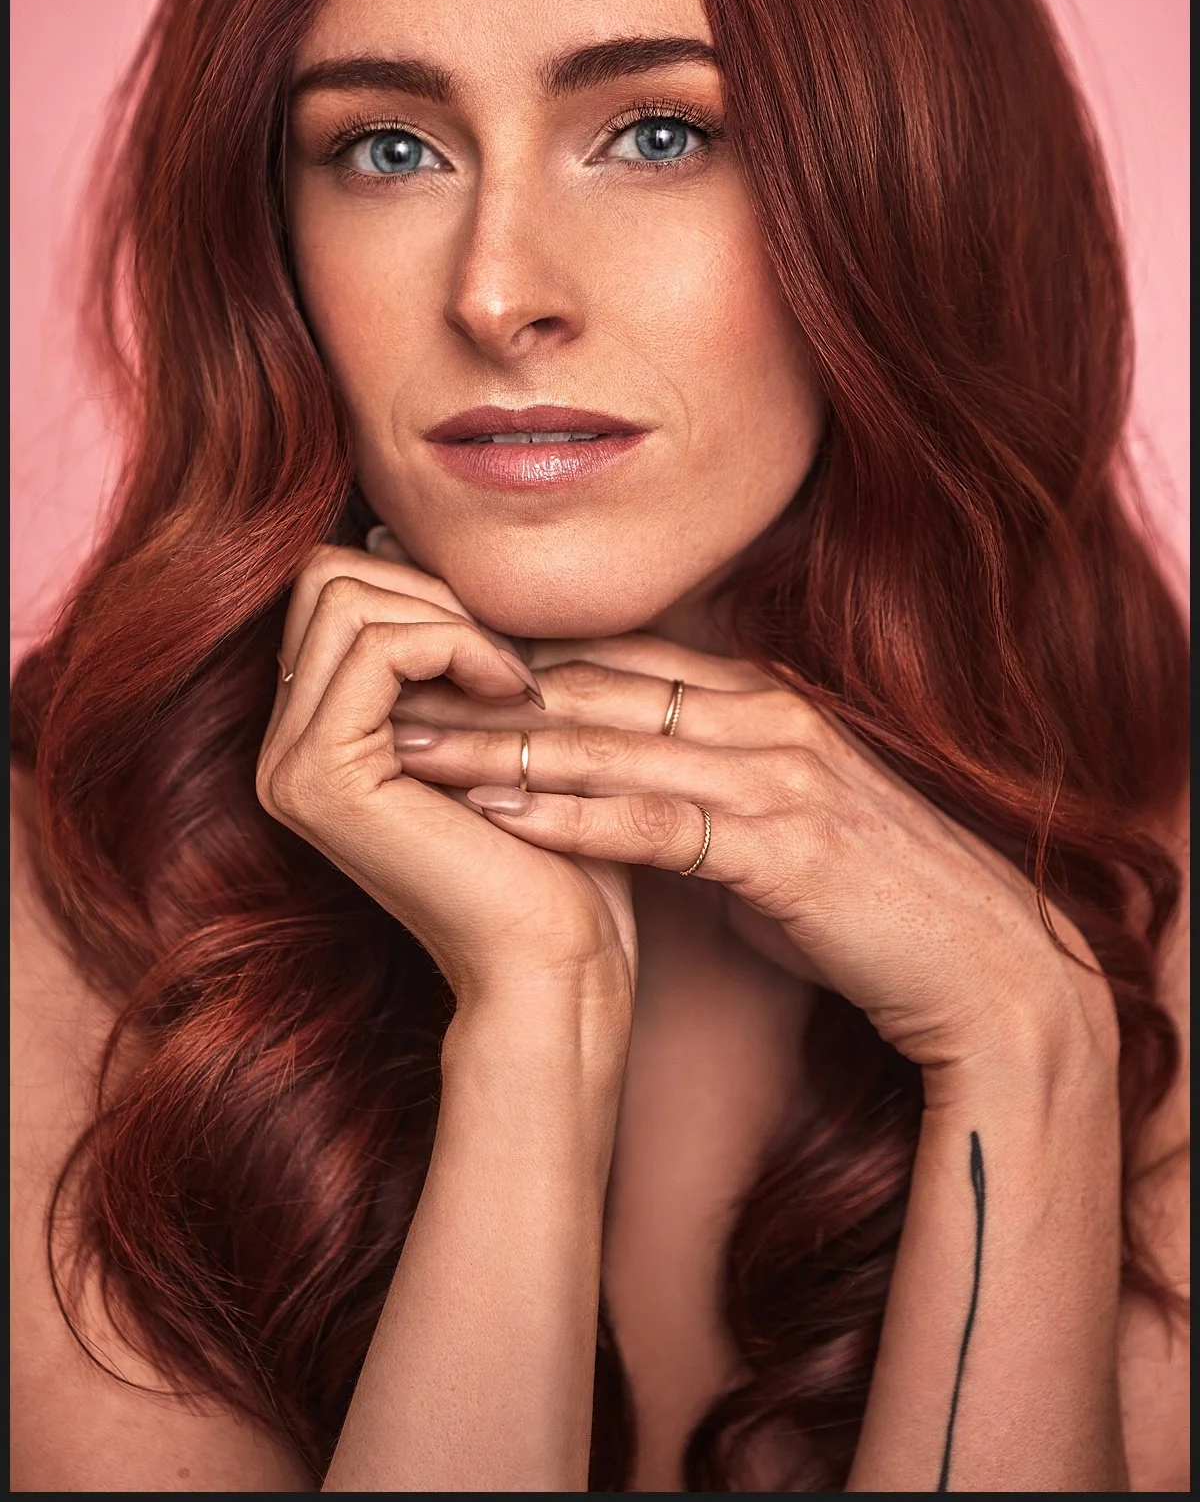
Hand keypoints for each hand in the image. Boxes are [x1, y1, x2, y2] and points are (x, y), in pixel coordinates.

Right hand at [255, 543, 635, 1021]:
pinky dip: (459, 646)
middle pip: (326, 575)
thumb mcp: (485, 718)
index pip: (333, 585)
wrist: (557, 959)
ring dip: (453, 620)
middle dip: (432, 591)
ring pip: (346, 595)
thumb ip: (435, 638)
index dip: (425, 586)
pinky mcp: (321, 778)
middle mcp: (282, 750)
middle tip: (506, 660)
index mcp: (313, 734)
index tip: (500, 646)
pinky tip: (515, 698)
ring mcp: (291, 766)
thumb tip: (387, 527)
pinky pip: (377, 647)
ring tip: (516, 684)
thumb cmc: (548, 846)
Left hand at [387, 633, 1116, 1072]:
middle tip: (377, 690)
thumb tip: (618, 790)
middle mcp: (764, 716)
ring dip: (498, 745)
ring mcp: (777, 773)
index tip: (426, 666)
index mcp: (762, 700)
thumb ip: (705, 787)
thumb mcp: (779, 821)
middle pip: (593, 689)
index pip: (615, 662)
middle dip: (479, 690)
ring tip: (401, 747)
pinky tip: (495, 816)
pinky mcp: (783, 843)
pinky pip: (655, 820)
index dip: (513, 660)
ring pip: (610, 743)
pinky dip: (570, 816)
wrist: (982, 961)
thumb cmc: (873, 899)